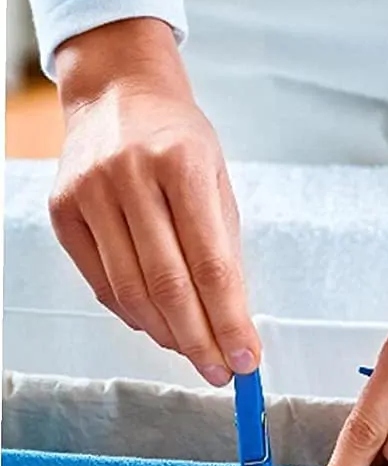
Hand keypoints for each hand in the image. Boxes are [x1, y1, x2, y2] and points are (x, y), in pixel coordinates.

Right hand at [50, 18, 259, 385]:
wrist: (119, 94)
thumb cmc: (179, 137)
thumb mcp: (218, 178)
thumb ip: (222, 244)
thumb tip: (228, 316)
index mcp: (183, 165)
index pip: (211, 265)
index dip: (230, 320)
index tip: (246, 357)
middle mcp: (131, 177)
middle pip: (168, 285)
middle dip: (199, 340)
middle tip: (220, 371)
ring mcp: (90, 193)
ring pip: (130, 291)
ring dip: (166, 334)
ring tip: (193, 352)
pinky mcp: (63, 210)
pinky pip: (100, 281)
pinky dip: (132, 313)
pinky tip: (158, 326)